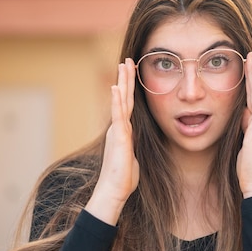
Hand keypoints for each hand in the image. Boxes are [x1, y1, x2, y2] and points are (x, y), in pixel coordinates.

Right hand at [85, 58, 139, 224]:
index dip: (130, 89)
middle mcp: (119, 127)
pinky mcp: (118, 136)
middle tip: (127, 60)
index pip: (128, 105)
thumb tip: (136, 145)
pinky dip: (117, 100)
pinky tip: (117, 87)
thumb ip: (133, 146)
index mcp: (123, 131)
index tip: (131, 73)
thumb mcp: (133, 156)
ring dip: (122, 82)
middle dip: (126, 78)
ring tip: (123, 64)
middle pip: (124, 98)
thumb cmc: (124, 178)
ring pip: (120, 101)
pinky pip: (118, 115)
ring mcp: (117, 130)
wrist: (115, 190)